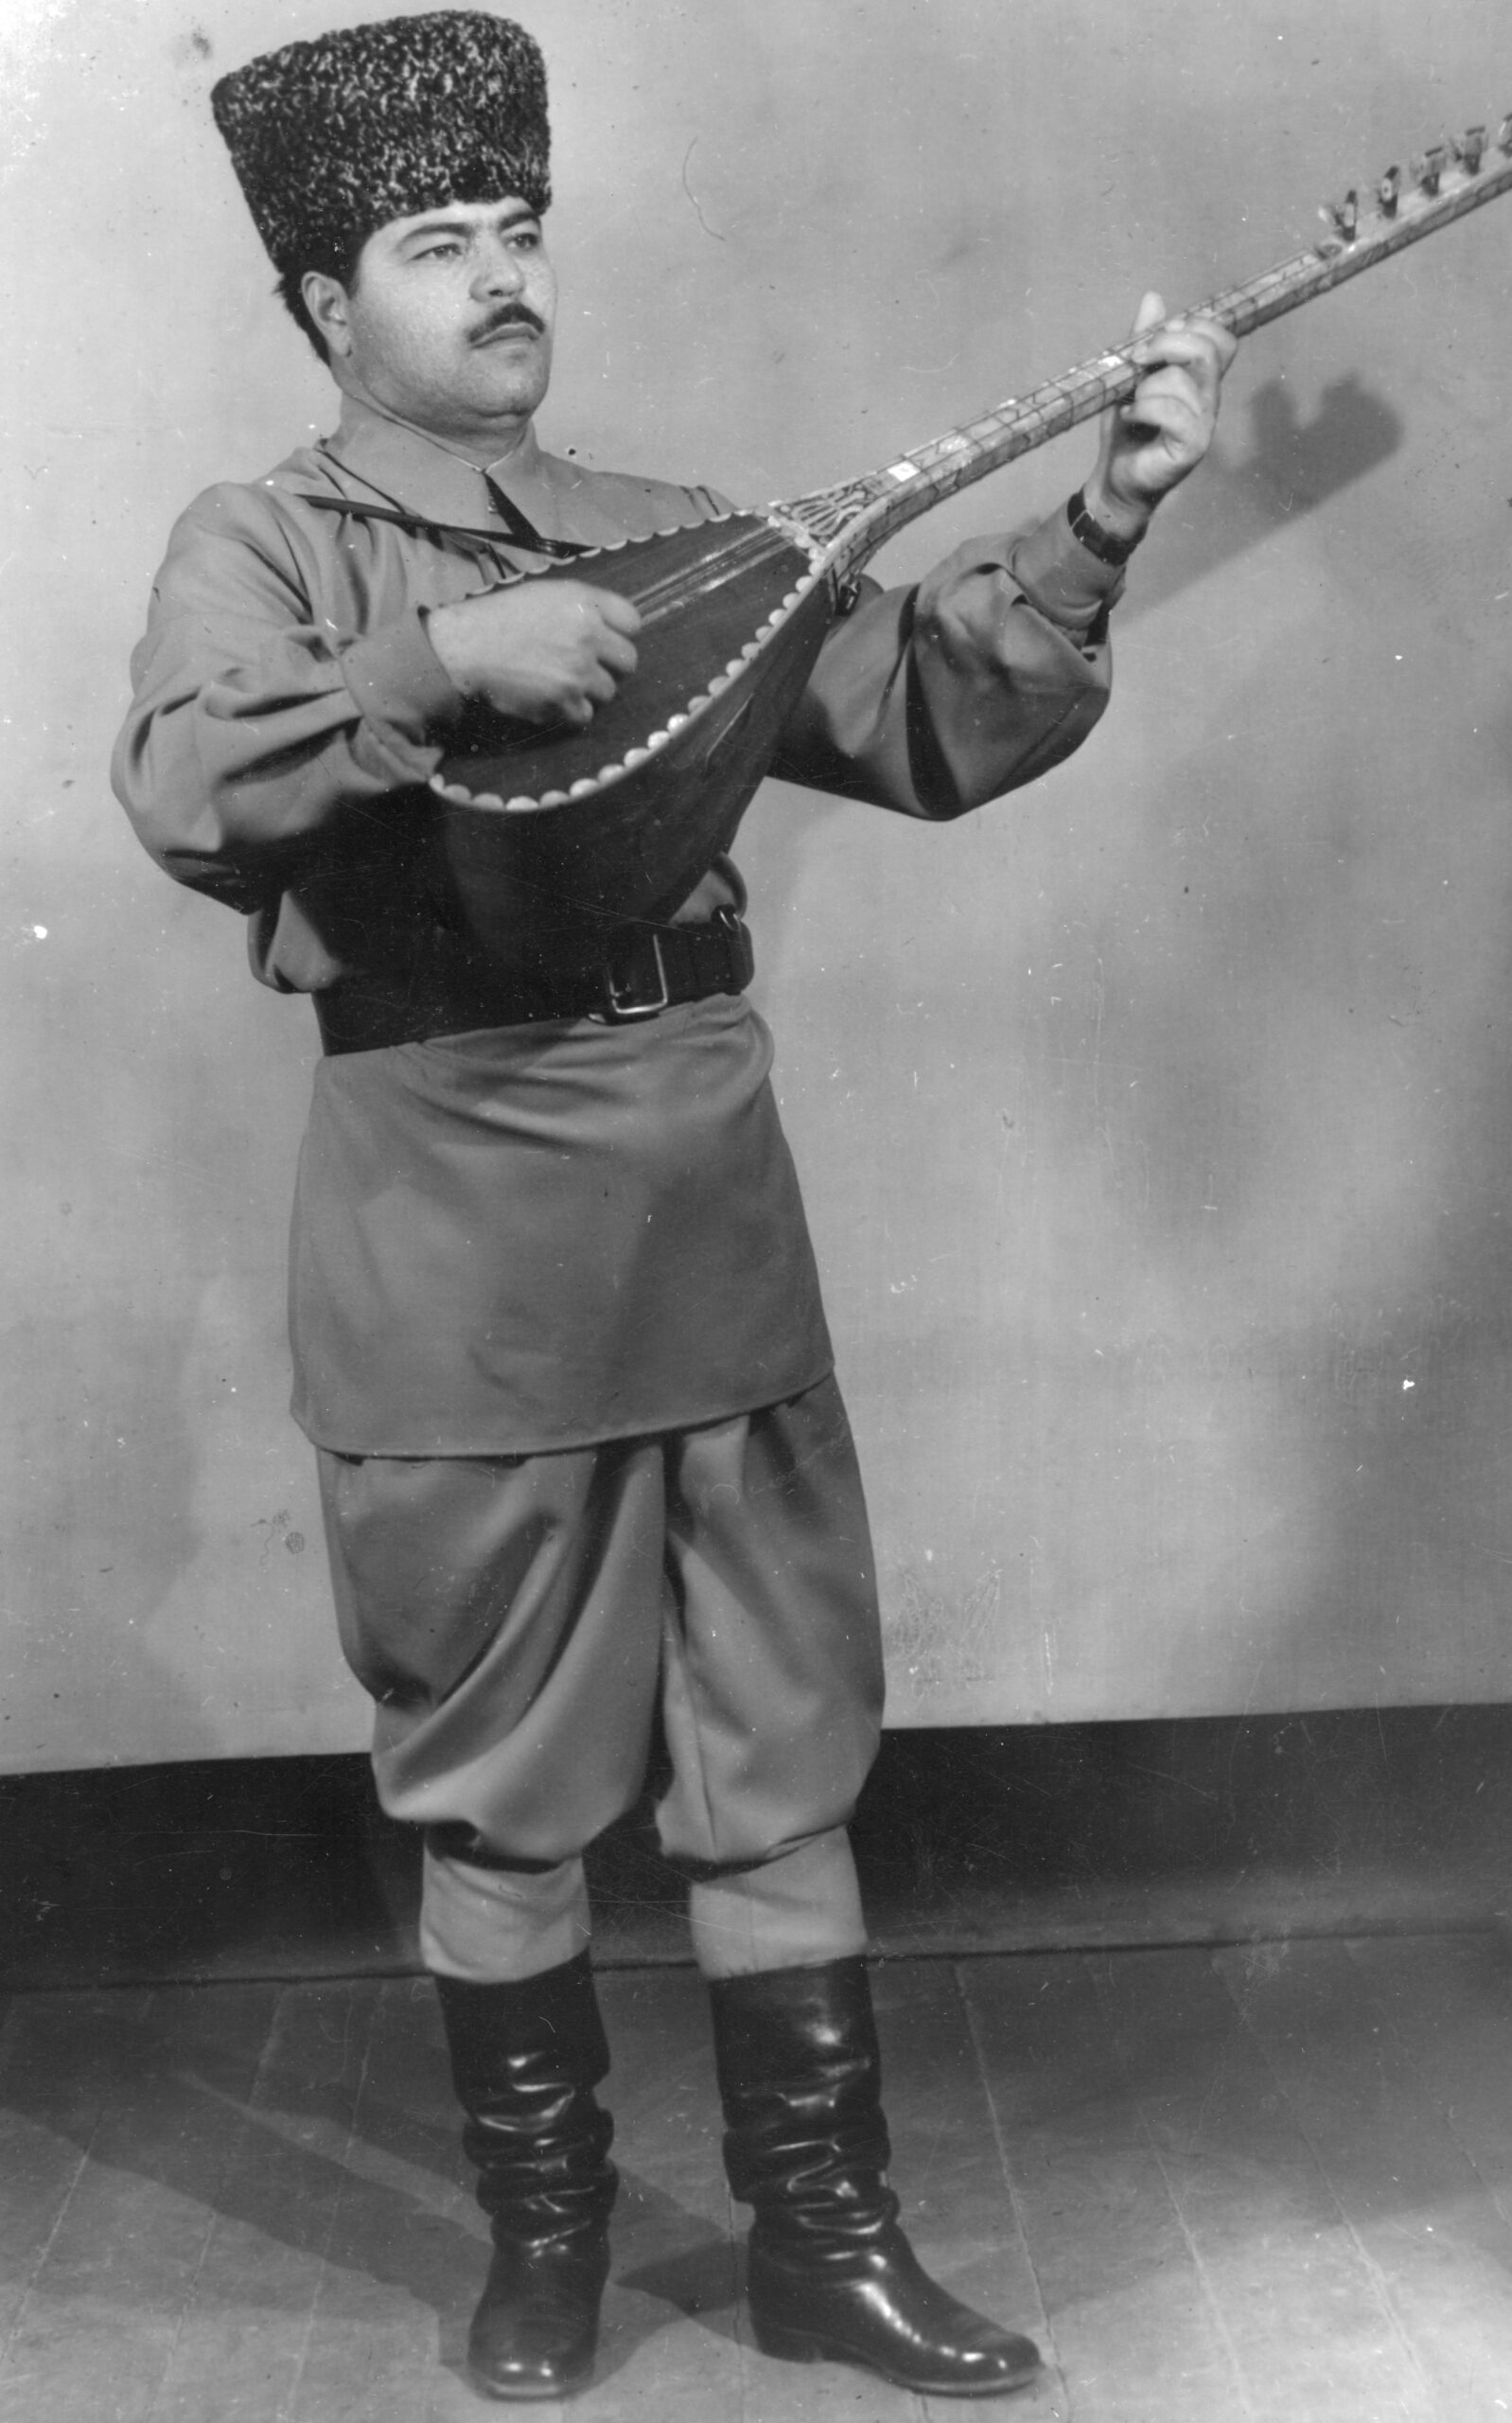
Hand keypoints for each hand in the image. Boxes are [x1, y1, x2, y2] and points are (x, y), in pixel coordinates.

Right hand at [427, 580, 641, 725]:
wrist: (465, 648)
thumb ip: (583, 605)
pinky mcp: (563, 702)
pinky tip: (552, 698)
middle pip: (629, 661)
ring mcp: (577, 672)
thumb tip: (612, 624)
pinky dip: (571, 711)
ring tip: (563, 681)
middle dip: (611, 665)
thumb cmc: (501, 617)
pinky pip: (585, 715)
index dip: (620, 632)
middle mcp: (587, 636)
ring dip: (590, 690)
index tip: (606, 639)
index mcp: (584, 603)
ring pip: (609, 691)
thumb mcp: (545, 594)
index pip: (633, 622)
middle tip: (587, 665)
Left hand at [1082, 291, 1236, 542]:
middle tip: (1136, 359)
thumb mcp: (1131, 375)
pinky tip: (1130, 417)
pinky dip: (1144, 408)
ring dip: (1146, 386)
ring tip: (1130, 402)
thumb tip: (1154, 297)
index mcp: (1201, 378)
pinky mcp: (1192, 447)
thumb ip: (1144, 340)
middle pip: (1208, 350)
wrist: (1115, 478)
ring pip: (1183, 381)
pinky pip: (1175, 412)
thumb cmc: (1128, 429)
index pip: (1222, 339)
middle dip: (1167, 344)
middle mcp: (1209, 398)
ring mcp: (1204, 423)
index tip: (1158, 335)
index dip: (1194, 327)